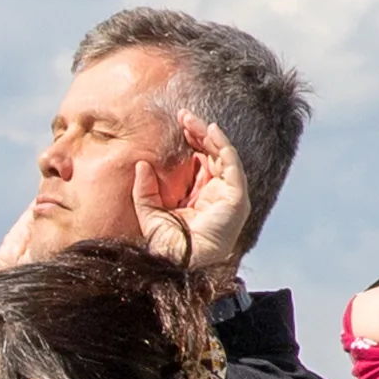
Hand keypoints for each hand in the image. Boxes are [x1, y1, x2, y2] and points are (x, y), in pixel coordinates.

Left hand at [137, 118, 243, 274]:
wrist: (180, 263)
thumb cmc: (167, 246)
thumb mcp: (150, 212)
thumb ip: (145, 189)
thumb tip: (141, 164)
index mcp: (199, 195)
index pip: (198, 160)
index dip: (189, 141)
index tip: (176, 124)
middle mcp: (216, 192)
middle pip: (211, 153)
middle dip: (198, 132)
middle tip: (183, 115)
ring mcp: (228, 194)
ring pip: (222, 154)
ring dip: (208, 134)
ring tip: (191, 120)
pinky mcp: (237, 197)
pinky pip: (232, 164)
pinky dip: (222, 145)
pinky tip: (210, 131)